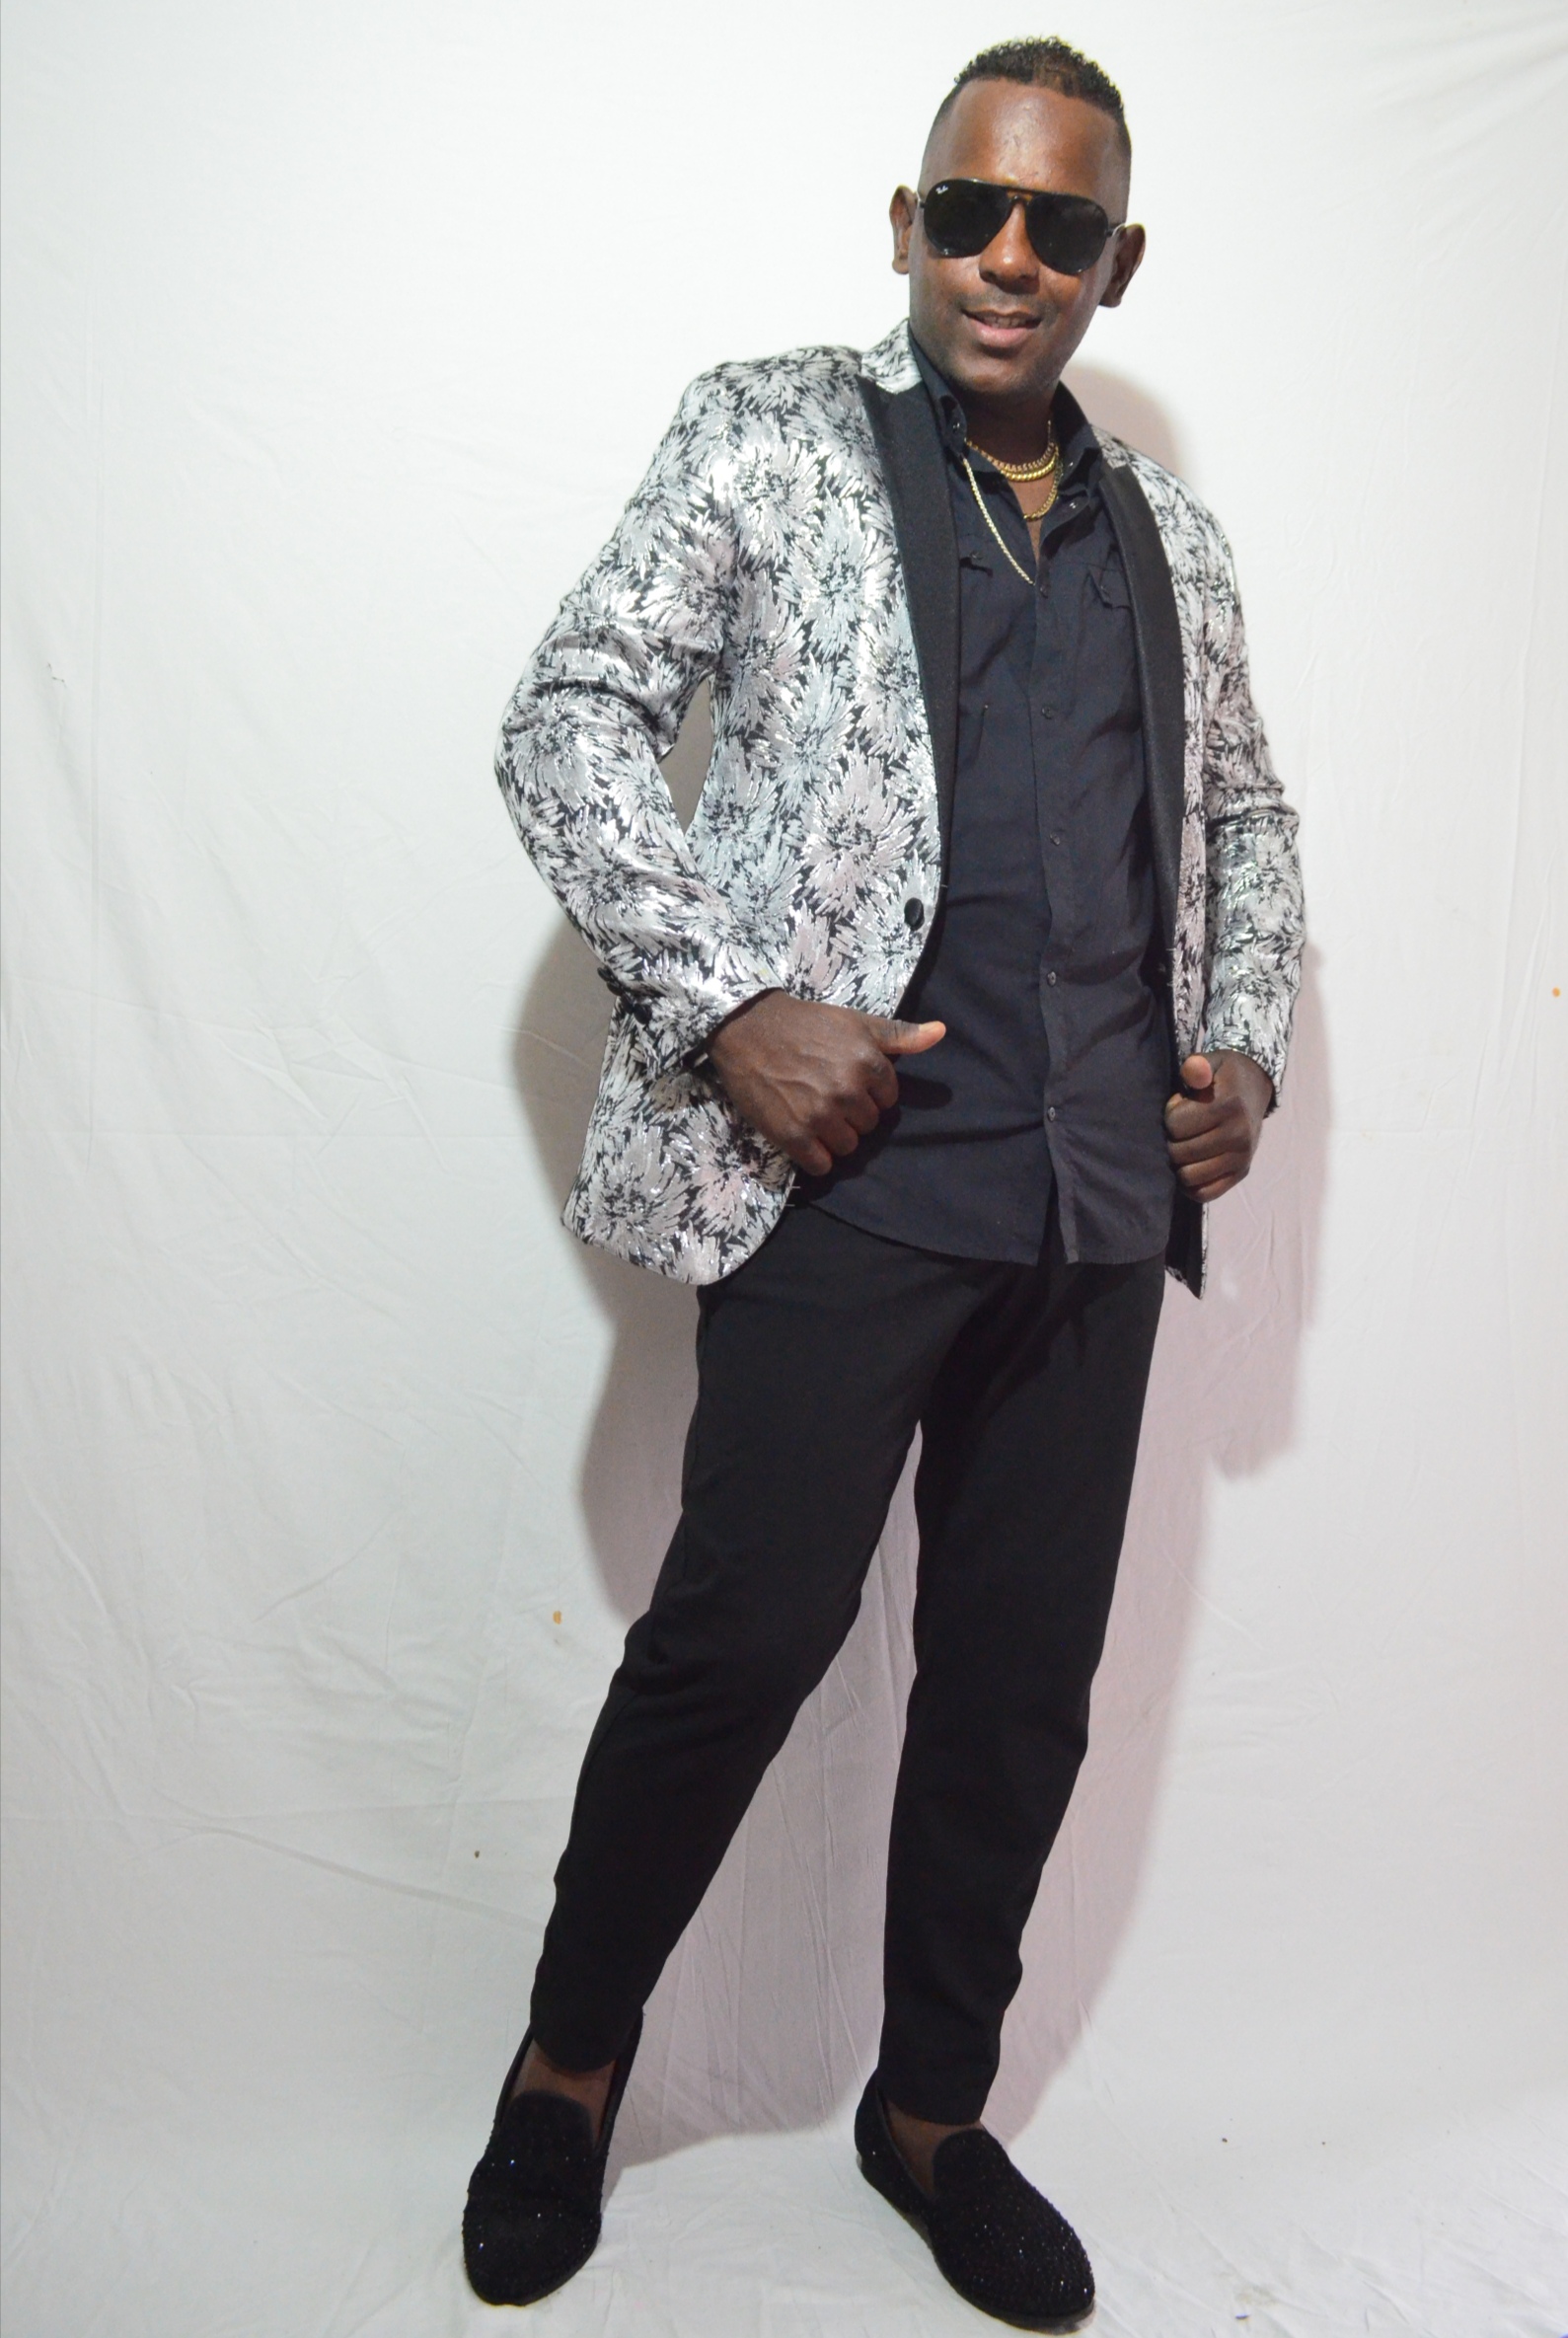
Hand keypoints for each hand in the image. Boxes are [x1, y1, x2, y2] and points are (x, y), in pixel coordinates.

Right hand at [707, 990, 945, 1175]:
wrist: (748, 1028)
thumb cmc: (806, 1024)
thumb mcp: (856, 1022)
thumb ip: (900, 1035)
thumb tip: (941, 1032)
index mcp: (868, 1063)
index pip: (887, 1101)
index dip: (869, 1094)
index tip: (847, 1082)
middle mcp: (847, 1091)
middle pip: (868, 1126)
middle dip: (852, 1114)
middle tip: (826, 1095)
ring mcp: (820, 1115)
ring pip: (848, 1147)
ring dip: (834, 1136)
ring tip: (814, 1113)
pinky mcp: (793, 1135)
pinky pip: (821, 1165)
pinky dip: (815, 1157)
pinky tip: (804, 1136)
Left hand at [1164, 1050, 1272, 1203]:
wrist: (1254, 1089)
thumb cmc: (1223, 1076)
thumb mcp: (1211, 1062)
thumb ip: (1197, 1066)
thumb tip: (1193, 1071)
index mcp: (1229, 1107)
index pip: (1175, 1125)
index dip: (1170, 1114)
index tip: (1181, 1105)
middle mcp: (1239, 1136)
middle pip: (1180, 1152)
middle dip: (1173, 1139)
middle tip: (1183, 1126)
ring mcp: (1242, 1158)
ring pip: (1189, 1176)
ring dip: (1179, 1162)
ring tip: (1188, 1143)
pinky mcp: (1241, 1173)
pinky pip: (1205, 1193)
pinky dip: (1190, 1184)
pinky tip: (1189, 1165)